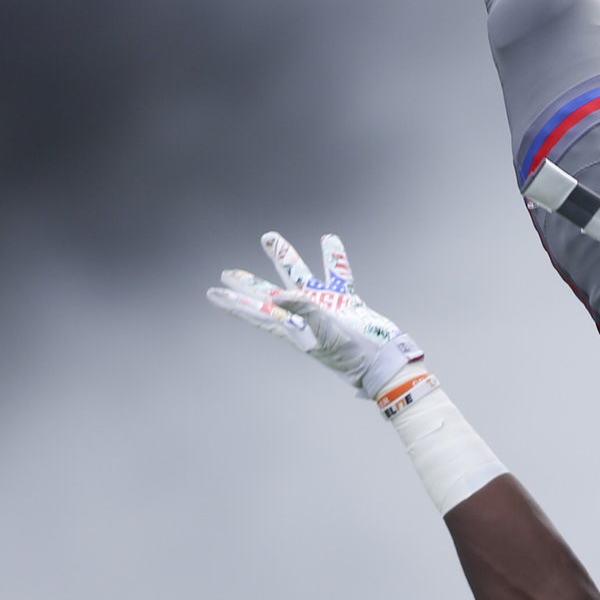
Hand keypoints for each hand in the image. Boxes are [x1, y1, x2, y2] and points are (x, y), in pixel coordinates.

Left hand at [207, 231, 424, 403]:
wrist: (386, 363)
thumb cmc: (355, 355)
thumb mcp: (326, 333)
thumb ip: (302, 310)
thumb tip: (275, 296)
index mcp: (294, 328)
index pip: (257, 311)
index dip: (235, 301)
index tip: (213, 292)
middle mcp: (305, 316)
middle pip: (269, 294)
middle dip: (249, 283)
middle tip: (227, 272)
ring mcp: (325, 308)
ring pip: (299, 277)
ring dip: (285, 257)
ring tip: (271, 237)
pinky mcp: (347, 303)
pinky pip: (338, 275)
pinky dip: (333, 258)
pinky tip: (329, 240)